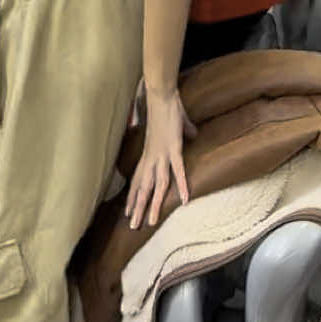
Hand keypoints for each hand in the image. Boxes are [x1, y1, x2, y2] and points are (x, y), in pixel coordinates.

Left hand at [125, 88, 193, 231]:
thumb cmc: (166, 108)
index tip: (128, 212)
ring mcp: (162, 154)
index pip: (138, 180)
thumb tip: (193, 133)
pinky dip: (180, 185)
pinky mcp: (173, 148)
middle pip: (143, 188)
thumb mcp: (174, 125)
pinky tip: (183, 200)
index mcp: (149, 154)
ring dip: (153, 204)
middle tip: (133, 227)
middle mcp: (152, 158)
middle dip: (138, 208)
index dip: (133, 197)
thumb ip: (183, 132)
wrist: (161, 94)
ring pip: (156, 185)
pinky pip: (177, 171)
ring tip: (150, 222)